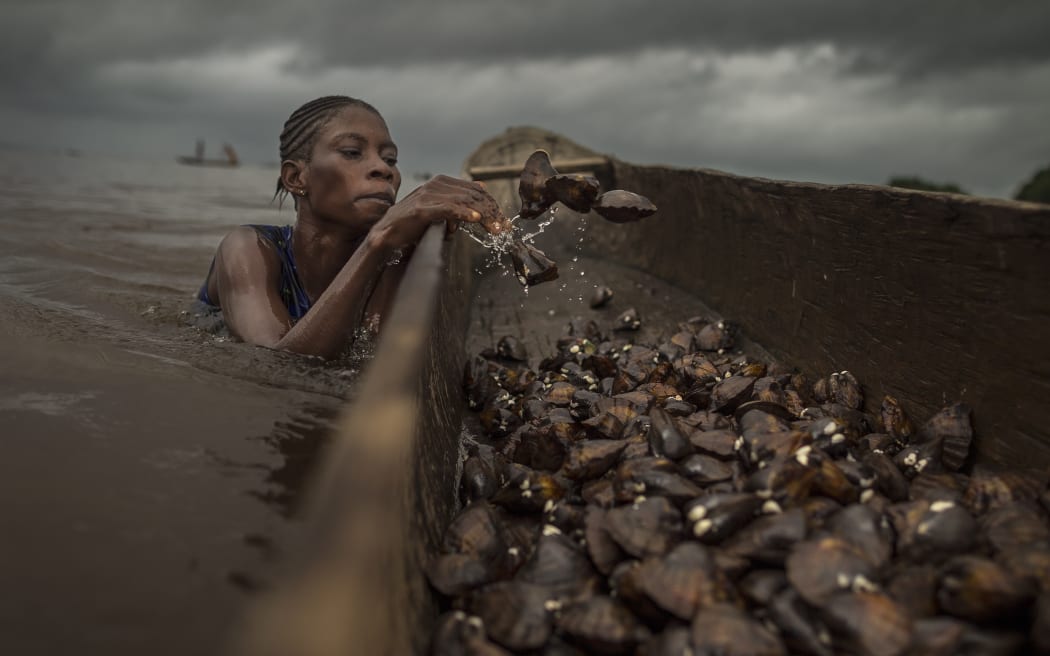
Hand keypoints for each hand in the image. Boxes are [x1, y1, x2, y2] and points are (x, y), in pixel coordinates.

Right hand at [369, 175, 507, 249]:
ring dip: (483, 216)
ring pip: (464, 202)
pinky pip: (447, 209)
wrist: (387, 232)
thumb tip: (482, 186)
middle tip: (503, 227)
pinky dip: (463, 214)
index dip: (492, 205)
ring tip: (495, 228)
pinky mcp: (422, 209)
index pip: (475, 190)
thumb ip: (458, 200)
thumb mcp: (439, 209)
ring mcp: (428, 195)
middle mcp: (436, 184)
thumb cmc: (413, 224)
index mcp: (442, 182)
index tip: (503, 221)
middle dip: (492, 212)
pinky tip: (475, 219)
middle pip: (473, 196)